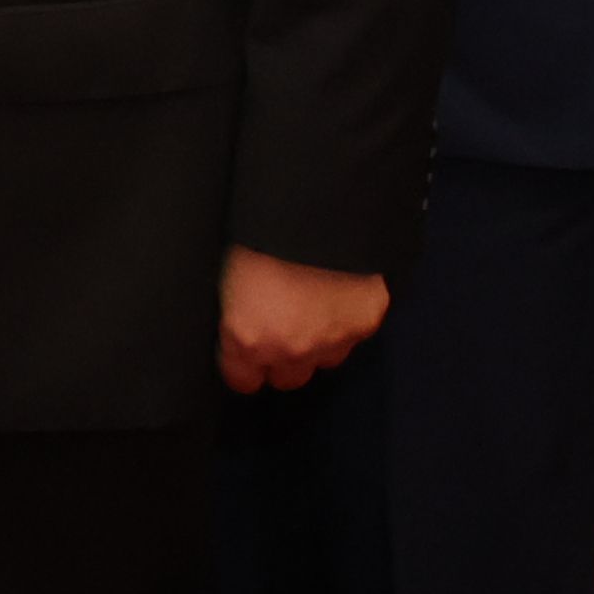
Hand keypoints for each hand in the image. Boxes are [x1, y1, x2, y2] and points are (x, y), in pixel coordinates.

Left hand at [218, 245, 391, 391]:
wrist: (318, 213)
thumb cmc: (255, 233)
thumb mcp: (225, 271)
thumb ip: (231, 308)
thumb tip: (232, 315)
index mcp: (247, 337)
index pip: (242, 380)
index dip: (240, 365)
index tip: (239, 349)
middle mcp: (292, 349)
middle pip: (286, 379)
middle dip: (279, 360)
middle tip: (275, 327)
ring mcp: (334, 340)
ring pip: (323, 361)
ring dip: (314, 343)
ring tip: (307, 308)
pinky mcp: (367, 323)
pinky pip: (351, 335)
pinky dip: (342, 321)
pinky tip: (334, 293)